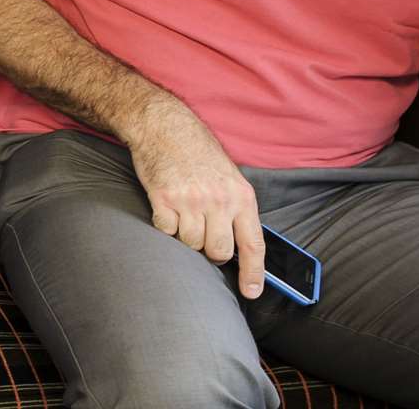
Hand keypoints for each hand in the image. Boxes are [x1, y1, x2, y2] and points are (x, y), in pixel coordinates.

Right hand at [127, 103, 265, 299]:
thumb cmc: (198, 151)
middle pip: (218, 251)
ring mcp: (190, 201)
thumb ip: (236, 209)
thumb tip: (240, 247)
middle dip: (210, 251)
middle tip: (203, 234)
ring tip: (184, 213)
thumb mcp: (230, 176)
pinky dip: (165, 225)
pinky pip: (166, 232)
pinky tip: (167, 206)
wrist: (164, 126)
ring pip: (190, 244)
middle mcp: (218, 200)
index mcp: (241, 196)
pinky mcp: (163, 199)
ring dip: (186, 236)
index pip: (253, 244)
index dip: (254, 273)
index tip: (252, 292)